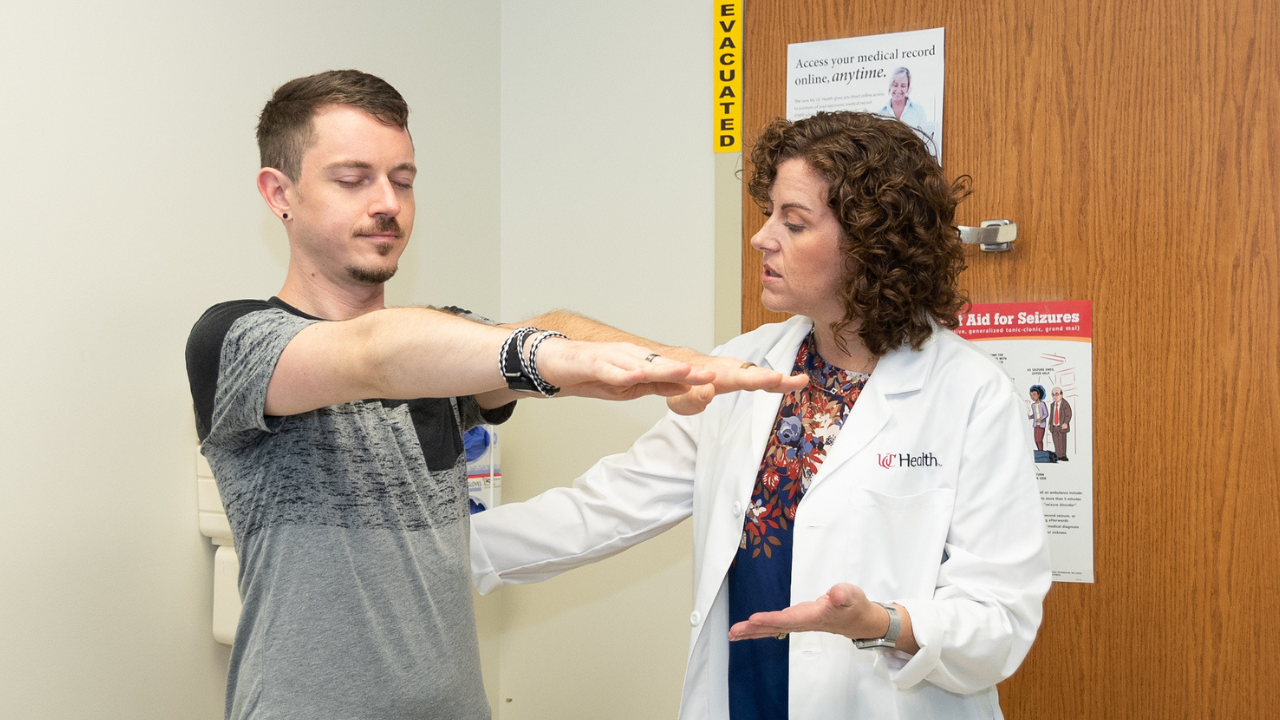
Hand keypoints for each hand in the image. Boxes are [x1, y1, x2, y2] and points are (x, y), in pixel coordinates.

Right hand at [533, 339, 715, 400]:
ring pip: (643, 365)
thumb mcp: (629, 386)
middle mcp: (632, 357)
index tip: (718, 382)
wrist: (555, 362)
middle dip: (689, 372)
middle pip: (665, 366)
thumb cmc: (592, 373)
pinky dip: (625, 374)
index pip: (674, 372)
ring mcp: (613, 358)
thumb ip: (656, 386)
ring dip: (665, 369)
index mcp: (642, 363)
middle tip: (712, 377)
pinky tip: (637, 376)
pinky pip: (611, 370)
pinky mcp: (593, 362)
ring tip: (686, 373)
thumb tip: (684, 388)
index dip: (696, 377)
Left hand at [665, 355, 808, 414]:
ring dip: (779, 378)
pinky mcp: (740, 373)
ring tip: (799, 381)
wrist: (676, 370)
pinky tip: (791, 382)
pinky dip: (774, 379)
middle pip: (756, 375)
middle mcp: (730, 369)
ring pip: (760, 374)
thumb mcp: (680, 399)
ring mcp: (737, 370)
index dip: (759, 379)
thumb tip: (708, 391)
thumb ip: (693, 397)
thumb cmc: (679, 388)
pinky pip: (759, 376)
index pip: (740, 378)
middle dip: (776, 378)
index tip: (776, 378)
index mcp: (718, 376)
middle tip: (798, 381)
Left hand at [727, 582, 916, 653]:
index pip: (789, 619)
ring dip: (752, 631)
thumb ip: (844, 595)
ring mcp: (798, 623)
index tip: (754, 619)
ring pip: (772, 629)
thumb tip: (837, 594)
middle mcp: (803, 622)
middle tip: (734, 632)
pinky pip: (774, 626)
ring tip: (732, 634)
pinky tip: (747, 630)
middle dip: (754, 629)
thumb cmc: (854, 606)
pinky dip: (759, 628)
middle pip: (775, 627)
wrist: (859, 619)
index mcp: (814, 616)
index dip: (771, 620)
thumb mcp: (852, 595)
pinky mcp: (796, 621)